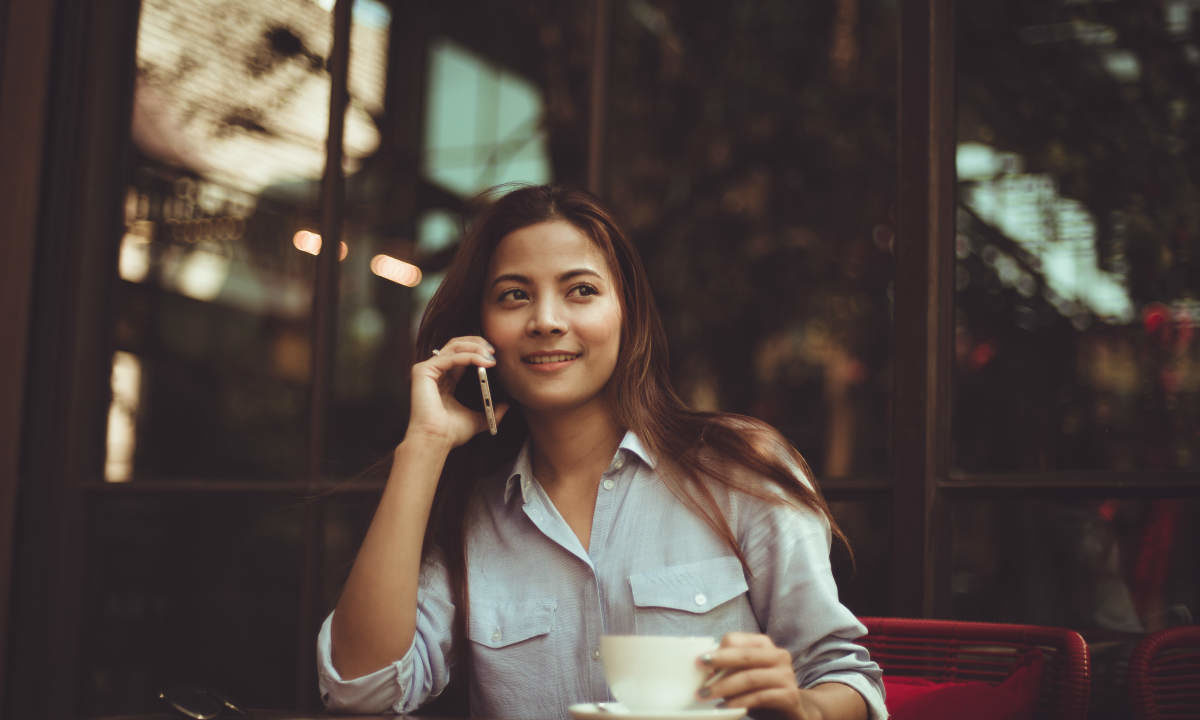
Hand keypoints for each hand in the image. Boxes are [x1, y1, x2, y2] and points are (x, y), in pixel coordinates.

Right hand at [405, 335, 509, 448]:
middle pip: (456, 345)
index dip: (478, 351)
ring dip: (475, 348)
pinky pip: (450, 357)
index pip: (461, 355)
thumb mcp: (478, 419)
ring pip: (454, 347)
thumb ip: (491, 411)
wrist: (436, 440)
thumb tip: (507, 405)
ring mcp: (427, 370)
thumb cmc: (451, 433)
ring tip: (490, 357)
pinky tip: (483, 362)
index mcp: (445, 379)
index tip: (494, 356)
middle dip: (477, 344)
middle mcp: (435, 372)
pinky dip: (469, 357)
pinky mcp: (423, 371)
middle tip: (493, 351)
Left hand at [696, 632, 821, 719]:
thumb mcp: (745, 675)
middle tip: (699, 675)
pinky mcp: (790, 696)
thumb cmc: (762, 690)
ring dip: (724, 687)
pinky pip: (760, 697)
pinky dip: (739, 702)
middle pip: (744, 655)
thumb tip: (702, 670)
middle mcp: (779, 656)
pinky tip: (724, 707)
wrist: (794, 711)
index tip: (699, 663)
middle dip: (719, 663)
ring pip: (750, 678)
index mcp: (764, 645)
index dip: (716, 651)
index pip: (735, 639)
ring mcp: (786, 676)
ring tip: (705, 696)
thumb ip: (729, 668)